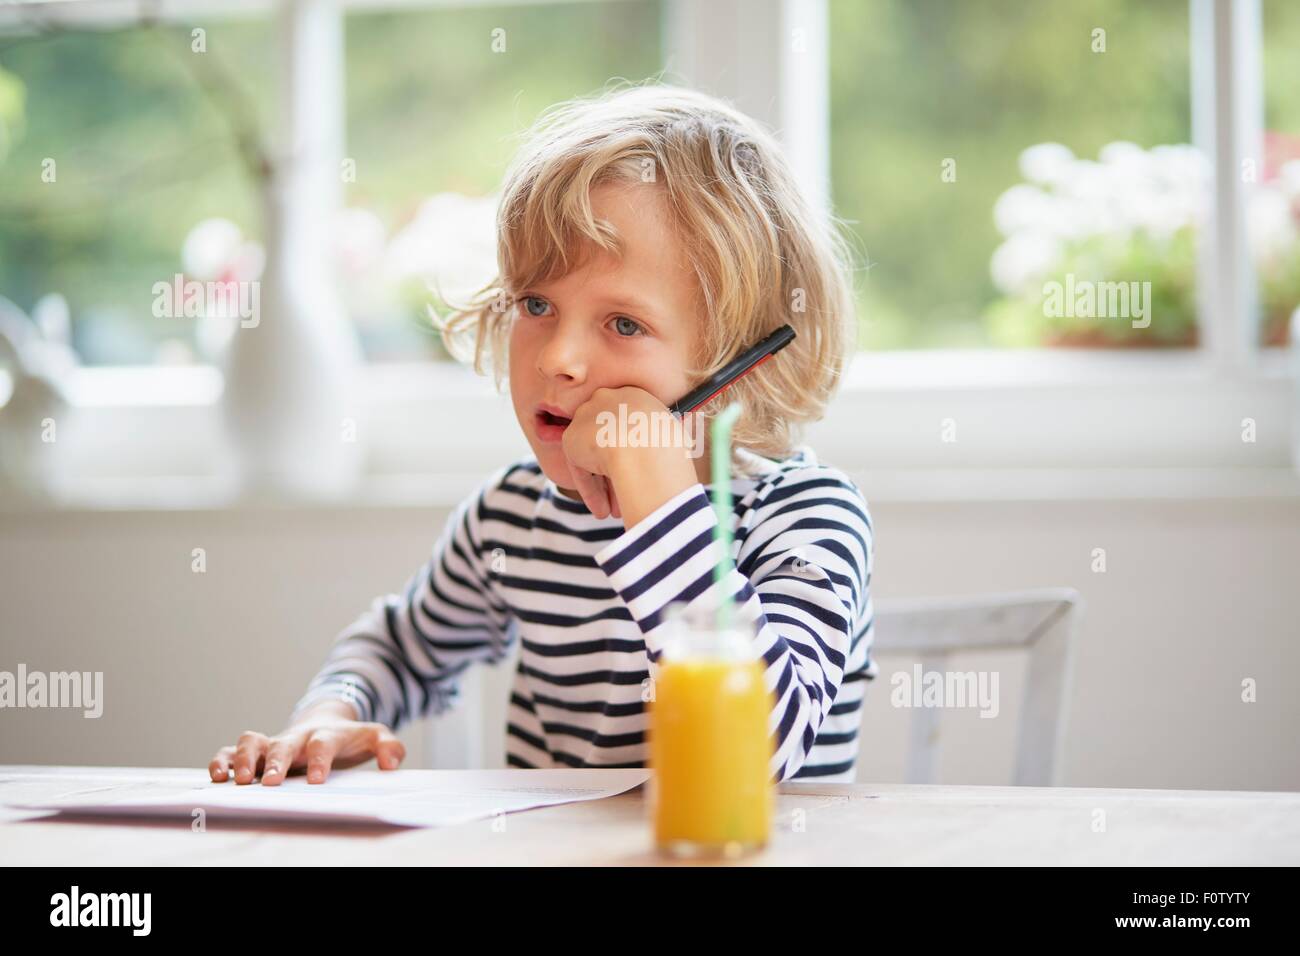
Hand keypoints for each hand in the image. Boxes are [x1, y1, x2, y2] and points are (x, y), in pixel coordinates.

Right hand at [208, 701, 405, 785]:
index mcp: (325, 735)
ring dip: (244, 759)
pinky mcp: (256, 752)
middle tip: (269, 783)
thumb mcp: (374, 738)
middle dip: (276, 762)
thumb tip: (390, 763)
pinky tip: (218, 777)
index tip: (317, 780)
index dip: (320, 760)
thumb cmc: (349, 738)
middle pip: (283, 744)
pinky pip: (232, 752)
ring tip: (242, 780)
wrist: (326, 723)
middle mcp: (295, 738)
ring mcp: (273, 743)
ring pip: (251, 742)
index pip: (323, 744)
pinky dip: (222, 760)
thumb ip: (389, 747)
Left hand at [561, 386, 701, 525]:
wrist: (643, 446)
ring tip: (616, 511)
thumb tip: (672, 458)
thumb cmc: (668, 445)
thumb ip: (661, 441)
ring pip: (595, 457)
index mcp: (634, 395)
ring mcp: (586, 418)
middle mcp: (607, 399)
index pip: (629, 426)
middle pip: (609, 441)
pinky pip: (581, 469)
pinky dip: (592, 490)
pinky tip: (602, 510)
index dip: (634, 453)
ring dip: (605, 486)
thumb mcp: (674, 437)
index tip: (641, 472)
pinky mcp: (570, 438)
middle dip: (617, 470)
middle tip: (628, 493)